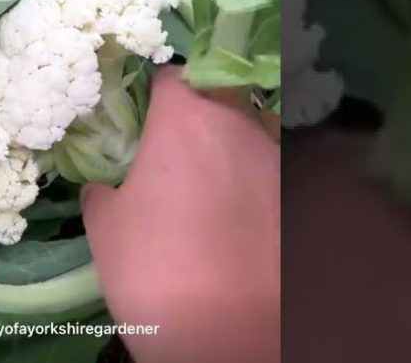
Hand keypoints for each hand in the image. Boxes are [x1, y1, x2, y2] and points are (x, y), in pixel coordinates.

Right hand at [82, 66, 280, 362]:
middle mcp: (241, 125)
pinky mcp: (306, 198)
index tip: (147, 119)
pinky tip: (251, 219)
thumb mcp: (105, 228)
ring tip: (222, 188)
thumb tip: (105, 185)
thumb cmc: (153, 269)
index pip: (172, 76)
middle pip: (222, 98)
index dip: (157, 95)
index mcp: (186, 118)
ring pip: (259, 134)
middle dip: (205, 116)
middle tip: (183, 155)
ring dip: (241, 149)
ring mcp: (281, 159)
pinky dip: (267, 187)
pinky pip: (281, 176)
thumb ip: (104, 191)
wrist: (226, 333)